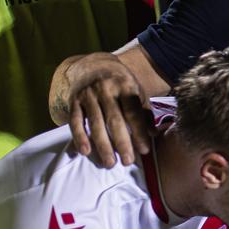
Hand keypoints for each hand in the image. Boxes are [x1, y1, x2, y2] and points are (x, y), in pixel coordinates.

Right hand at [53, 53, 152, 168]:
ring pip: (95, 123)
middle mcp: (106, 89)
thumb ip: (144, 112)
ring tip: (110, 163)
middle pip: (114, 119)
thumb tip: (154, 134)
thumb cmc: (121, 84)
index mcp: (126, 85)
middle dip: (122, 142)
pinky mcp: (74, 101)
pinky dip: (80, 137)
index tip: (144, 150)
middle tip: (128, 162)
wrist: (94, 65)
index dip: (139, 132)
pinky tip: (86, 152)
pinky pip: (75, 121)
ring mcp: (88, 95)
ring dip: (102, 145)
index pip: (133, 112)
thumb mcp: (136, 91)